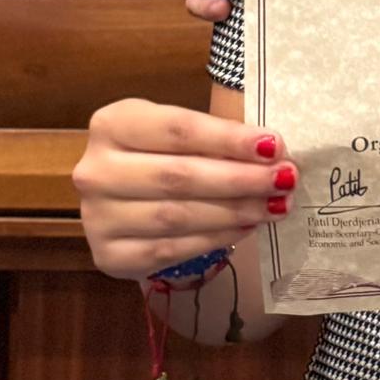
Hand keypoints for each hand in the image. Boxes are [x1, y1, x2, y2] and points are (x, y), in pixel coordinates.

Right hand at [73, 99, 291, 280]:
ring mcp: (96, 217)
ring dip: (235, 212)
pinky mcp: (108, 256)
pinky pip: (171, 249)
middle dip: (240, 179)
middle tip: (285, 180)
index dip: (229, 138)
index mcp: (112, 124)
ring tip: (275, 205)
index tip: (275, 145)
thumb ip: (216, 137)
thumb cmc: (161, 153)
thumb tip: (274, 152)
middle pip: (178, 176)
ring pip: (177, 216)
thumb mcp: (180, 132)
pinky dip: (215, 238)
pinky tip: (246, 226)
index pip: (178, 129)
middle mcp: (95, 170)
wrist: (119, 198)